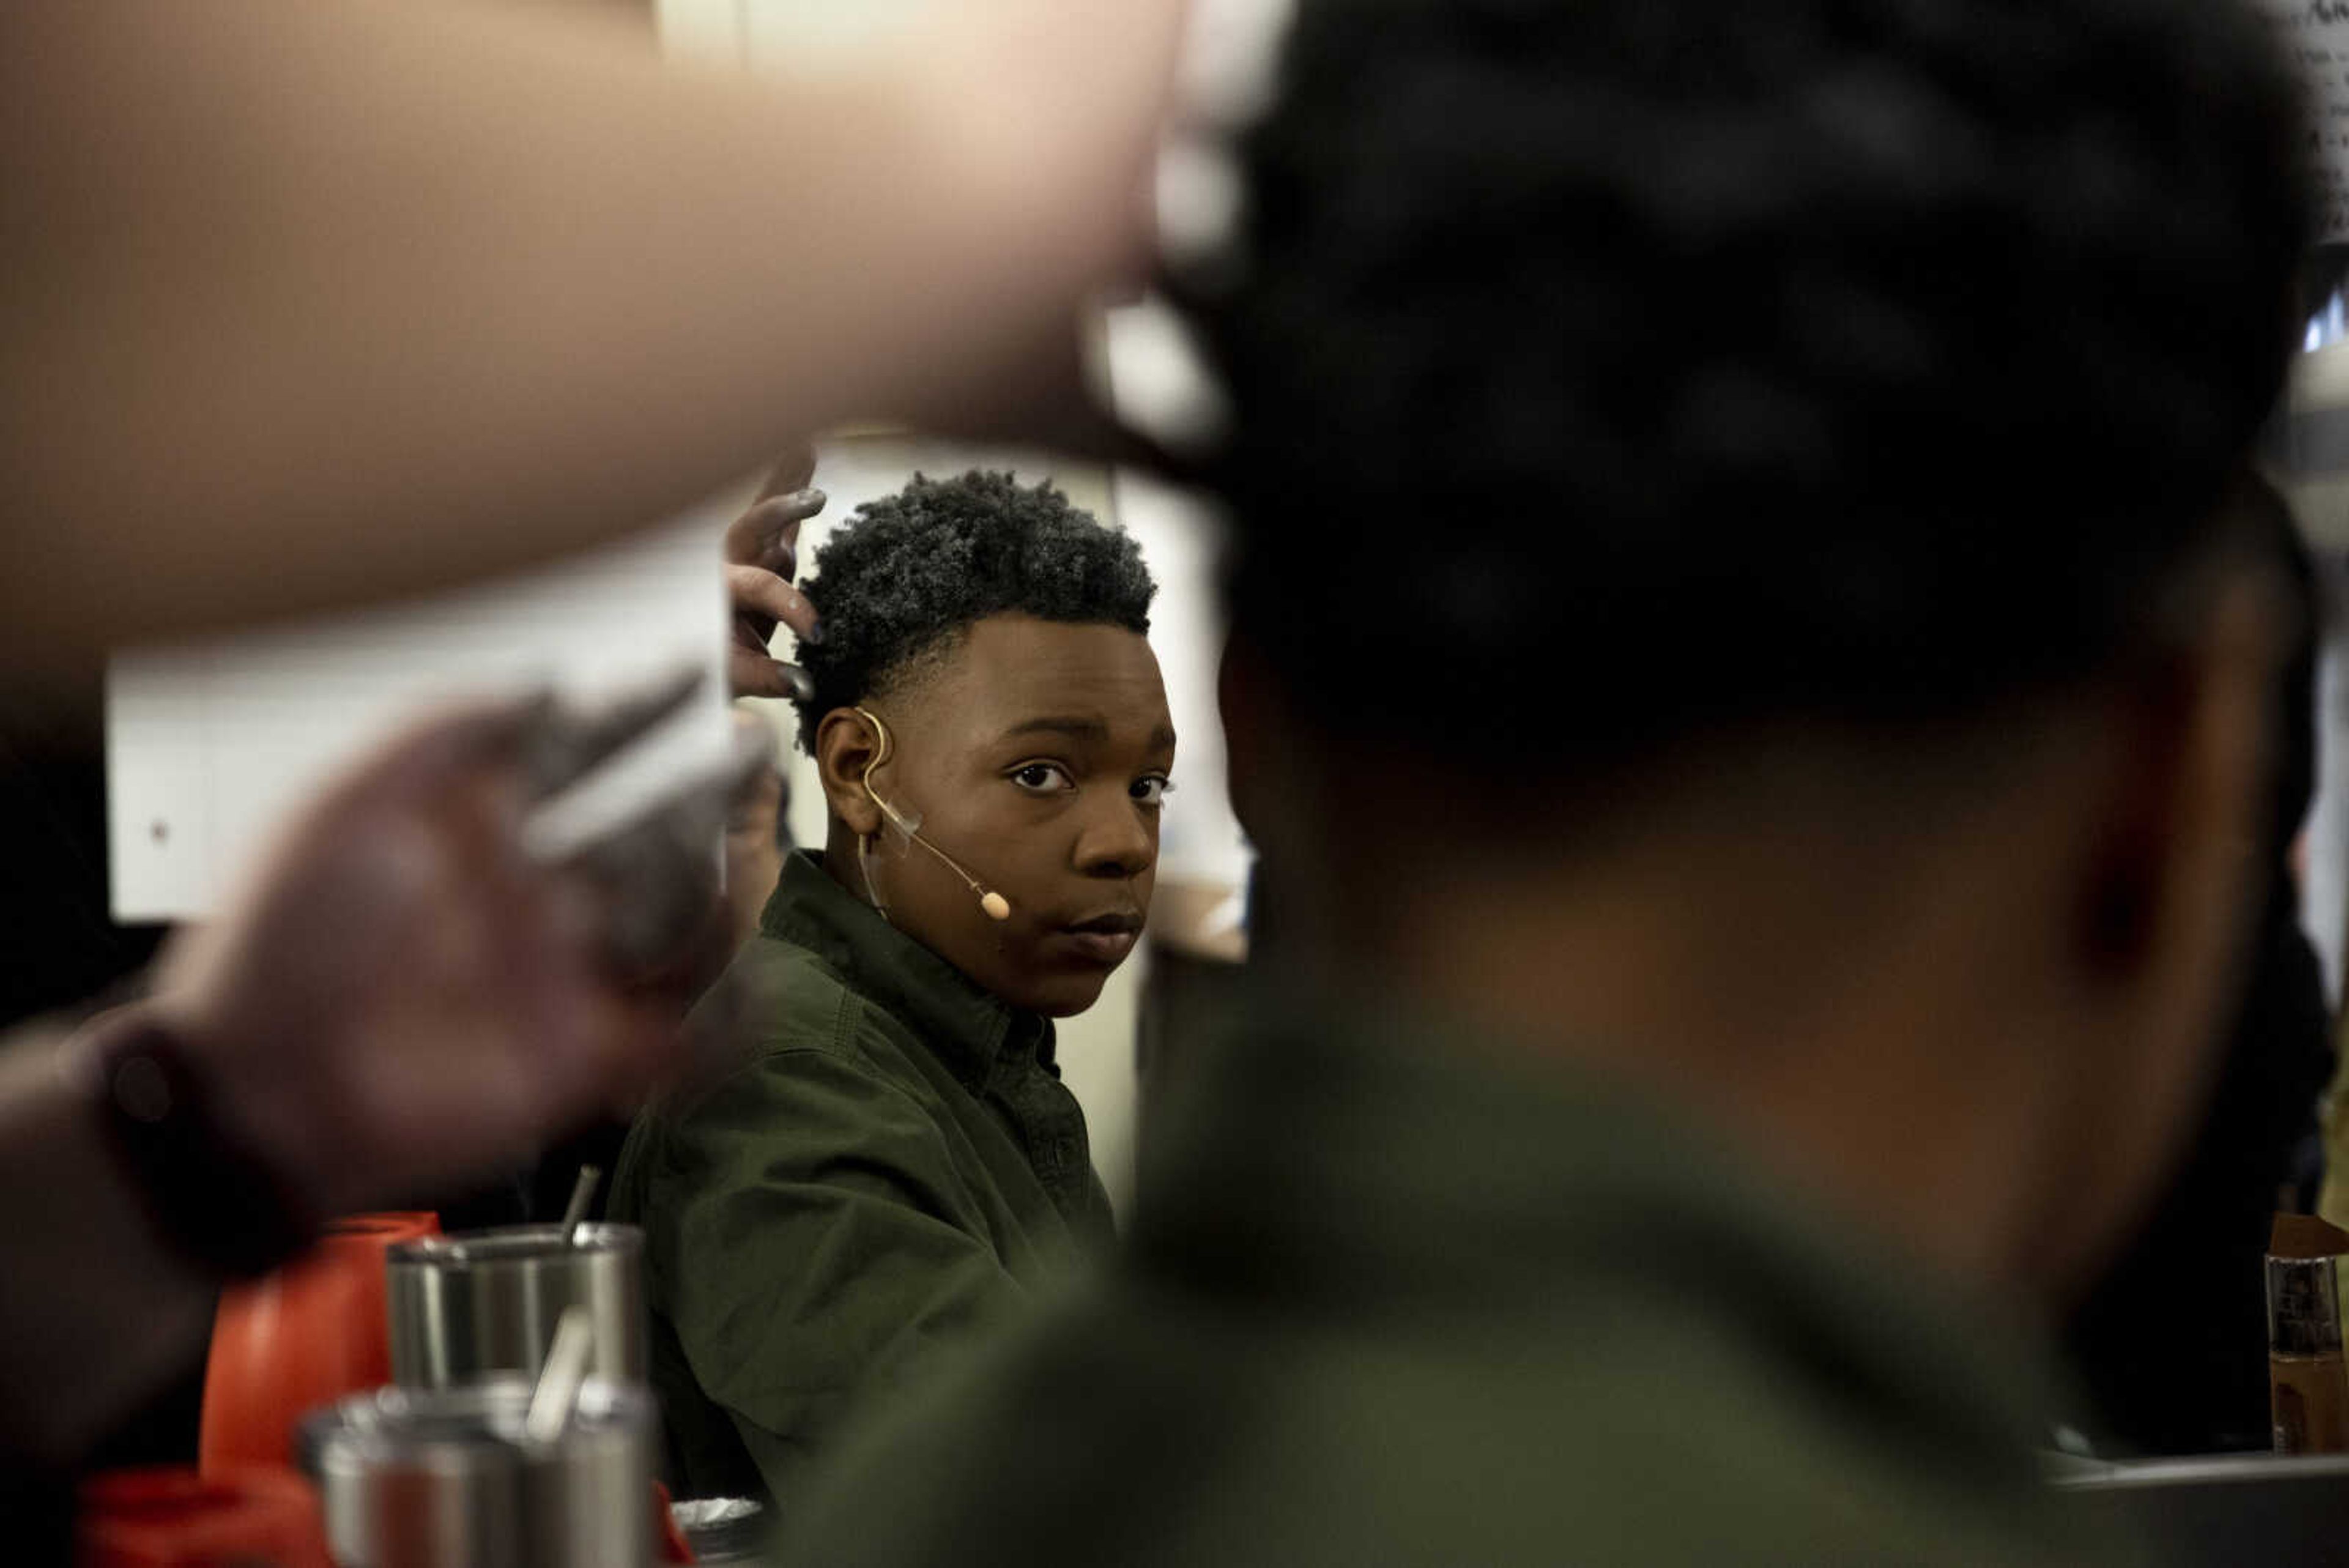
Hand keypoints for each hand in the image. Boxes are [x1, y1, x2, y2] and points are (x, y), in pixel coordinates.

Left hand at [146, 693, 730, 1219]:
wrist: (259, 1091)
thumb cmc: (280, 944)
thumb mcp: (348, 805)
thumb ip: (446, 734)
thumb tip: (551, 678)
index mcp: (476, 833)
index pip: (580, 756)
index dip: (638, 712)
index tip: (690, 668)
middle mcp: (530, 900)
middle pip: (647, 831)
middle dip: (706, 788)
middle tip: (755, 747)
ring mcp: (559, 979)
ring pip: (674, 921)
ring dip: (720, 883)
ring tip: (752, 851)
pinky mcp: (581, 1061)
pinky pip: (684, 1042)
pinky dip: (733, 1023)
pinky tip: (760, 985)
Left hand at [726, 450, 824, 700]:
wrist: (698, 656)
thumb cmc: (709, 667)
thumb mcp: (732, 677)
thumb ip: (765, 678)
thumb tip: (804, 684)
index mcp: (718, 591)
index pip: (761, 587)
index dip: (793, 607)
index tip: (819, 635)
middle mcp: (729, 562)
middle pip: (751, 526)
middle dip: (782, 510)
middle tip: (815, 500)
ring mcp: (746, 551)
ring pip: (767, 509)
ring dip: (789, 480)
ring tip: (809, 447)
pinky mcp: (763, 550)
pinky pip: (781, 513)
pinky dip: (793, 482)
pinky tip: (808, 450)